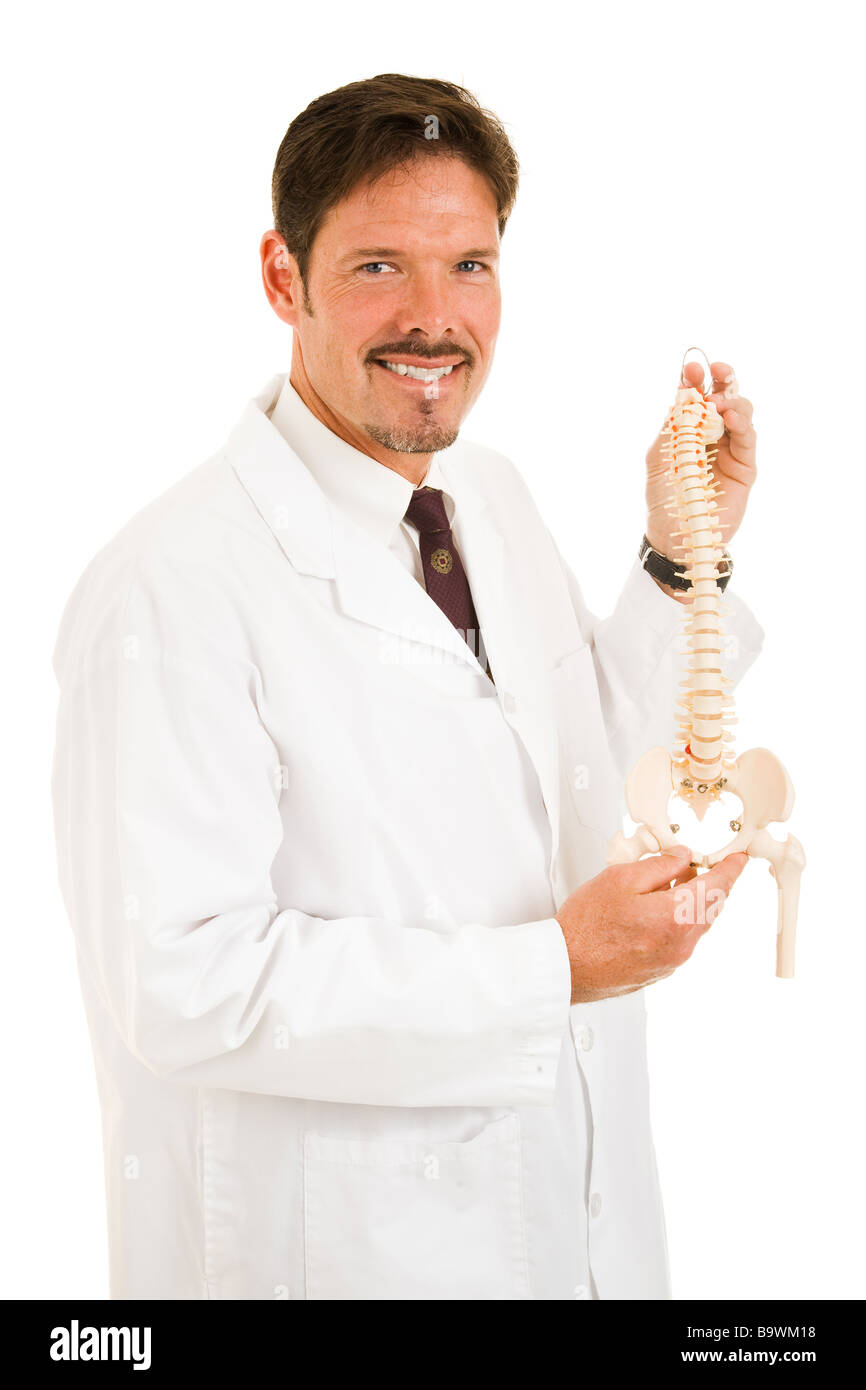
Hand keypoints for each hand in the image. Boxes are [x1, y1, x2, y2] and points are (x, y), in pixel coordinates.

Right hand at [555, 846, 748, 1003]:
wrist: (566, 966)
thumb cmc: (585, 927)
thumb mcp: (620, 878)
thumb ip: (659, 866)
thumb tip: (683, 858)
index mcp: (675, 917)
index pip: (717, 887)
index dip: (732, 869)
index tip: (739, 858)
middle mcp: (681, 944)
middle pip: (711, 908)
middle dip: (711, 883)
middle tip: (700, 863)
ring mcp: (673, 960)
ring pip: (697, 924)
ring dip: (693, 902)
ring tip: (670, 883)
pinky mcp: (662, 970)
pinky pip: (683, 939)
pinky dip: (679, 920)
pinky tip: (656, 909)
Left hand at [645, 359, 757, 559]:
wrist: (677, 537)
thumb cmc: (664, 501)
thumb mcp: (658, 460)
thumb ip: (671, 430)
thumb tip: (682, 397)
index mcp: (688, 430)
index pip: (696, 397)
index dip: (696, 379)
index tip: (692, 368)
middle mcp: (712, 435)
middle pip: (724, 397)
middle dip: (723, 379)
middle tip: (718, 370)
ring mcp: (730, 449)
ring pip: (741, 413)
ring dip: (733, 401)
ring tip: (720, 403)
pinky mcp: (745, 466)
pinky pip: (748, 438)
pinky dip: (742, 424)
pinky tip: (732, 418)